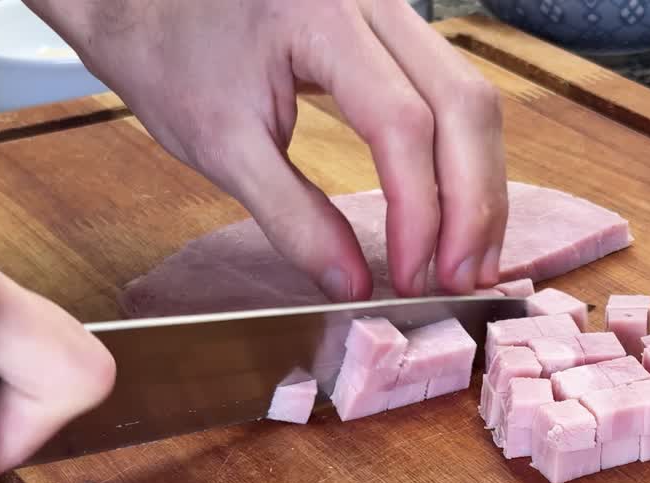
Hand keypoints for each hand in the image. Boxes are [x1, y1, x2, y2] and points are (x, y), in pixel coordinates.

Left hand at [26, 0, 508, 299]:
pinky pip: (455, 94)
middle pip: (463, 105)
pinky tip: (459, 213)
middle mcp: (373, 1)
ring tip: (467, 261)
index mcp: (320, 18)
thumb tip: (354, 286)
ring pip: (474, 99)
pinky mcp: (396, 31)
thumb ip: (292, 218)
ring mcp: (392, 10)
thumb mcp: (221, 147)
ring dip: (480, 187)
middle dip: (471, 204)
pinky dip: (465, 161)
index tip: (409, 276)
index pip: (403, 122)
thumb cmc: (170, 58)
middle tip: (460, 280)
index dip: (418, 210)